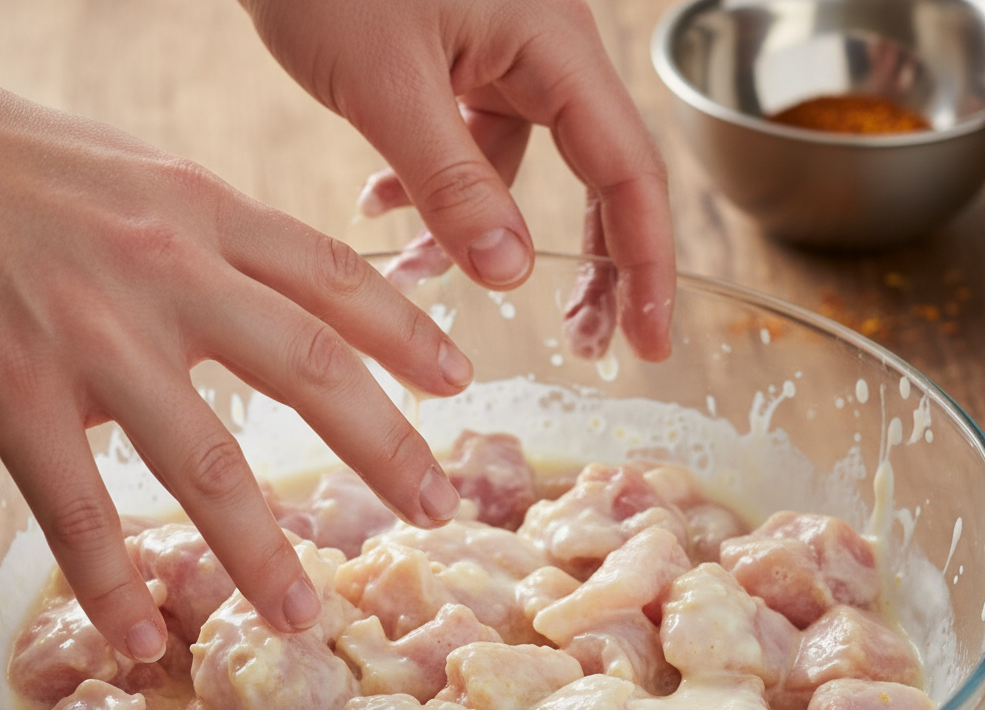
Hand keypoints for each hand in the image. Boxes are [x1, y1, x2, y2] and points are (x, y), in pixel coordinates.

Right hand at [0, 72, 469, 661]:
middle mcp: (167, 270)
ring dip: (257, 552)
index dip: (406, 332)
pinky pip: (74, 507)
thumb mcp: (154, 183)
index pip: (335, 276)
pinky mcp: (13, 390)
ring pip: (203, 462)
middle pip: (309, 369)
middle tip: (436, 508)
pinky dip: (109, 582)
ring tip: (300, 615)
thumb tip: (305, 312)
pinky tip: (140, 638)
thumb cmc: (39, 175)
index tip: (459, 382)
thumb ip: (231, 248)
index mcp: (208, 215)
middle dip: (384, 447)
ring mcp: (93, 336)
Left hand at [242, 0, 675, 360]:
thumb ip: (452, 183)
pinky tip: (381, 208)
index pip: (628, 170)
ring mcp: (498, 55)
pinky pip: (463, 144)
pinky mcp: (454, 61)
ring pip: (514, 171)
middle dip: (589, 265)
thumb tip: (511, 272)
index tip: (651, 340)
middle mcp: (542, 50)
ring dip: (477, 234)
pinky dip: (432, 190)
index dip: (646, 263)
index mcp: (553, 44)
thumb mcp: (386, 83)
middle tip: (582, 342)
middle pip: (597, 176)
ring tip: (424, 278)